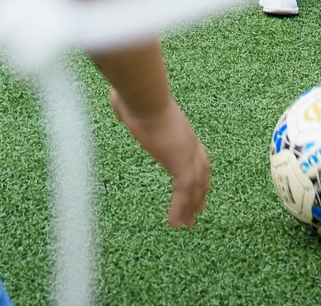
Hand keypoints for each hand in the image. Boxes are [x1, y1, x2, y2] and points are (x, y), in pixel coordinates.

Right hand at [111, 89, 210, 227]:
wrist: (144, 96)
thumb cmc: (136, 96)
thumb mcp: (132, 104)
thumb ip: (128, 108)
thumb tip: (119, 102)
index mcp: (181, 130)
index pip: (196, 155)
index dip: (197, 172)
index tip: (195, 185)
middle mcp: (189, 142)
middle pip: (202, 173)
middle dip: (199, 193)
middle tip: (197, 212)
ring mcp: (187, 153)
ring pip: (194, 187)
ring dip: (190, 206)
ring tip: (186, 224)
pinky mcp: (181, 163)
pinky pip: (183, 192)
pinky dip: (180, 209)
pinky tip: (174, 223)